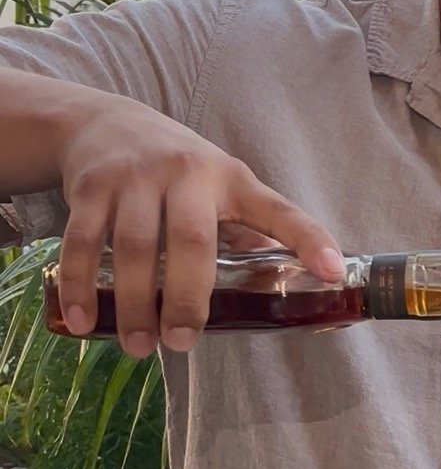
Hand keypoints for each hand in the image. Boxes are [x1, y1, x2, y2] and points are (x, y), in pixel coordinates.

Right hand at [55, 96, 343, 355]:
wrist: (102, 121)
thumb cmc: (176, 170)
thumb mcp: (219, 186)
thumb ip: (243, 233)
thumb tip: (280, 288)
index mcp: (232, 180)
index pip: (278, 210)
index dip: (308, 239)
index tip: (333, 272)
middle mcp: (187, 173)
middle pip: (192, 240)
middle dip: (187, 297)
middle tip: (182, 342)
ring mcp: (136, 177)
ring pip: (134, 246)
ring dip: (134, 303)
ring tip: (140, 347)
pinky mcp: (92, 185)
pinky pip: (82, 242)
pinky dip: (80, 286)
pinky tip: (85, 323)